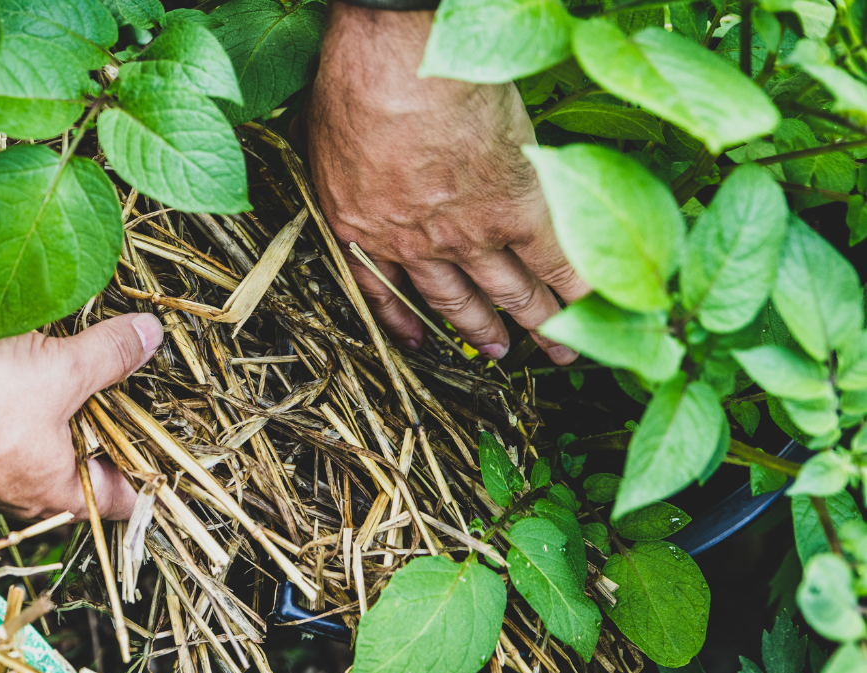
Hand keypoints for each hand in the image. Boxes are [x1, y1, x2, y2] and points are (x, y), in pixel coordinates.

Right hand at [0, 313, 162, 520]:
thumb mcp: (59, 372)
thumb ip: (109, 356)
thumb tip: (150, 338)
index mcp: (57, 492)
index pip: (122, 498)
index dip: (149, 468)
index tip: (167, 432)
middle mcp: (25, 486)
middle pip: (86, 455)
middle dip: (107, 413)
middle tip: (131, 371)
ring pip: (45, 427)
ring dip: (62, 390)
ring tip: (85, 348)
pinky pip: (9, 408)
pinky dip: (24, 380)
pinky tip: (33, 345)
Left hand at [308, 5, 587, 363]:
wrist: (400, 71)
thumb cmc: (353, 89)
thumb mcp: (323, 142)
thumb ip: (347, 172)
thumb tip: (357, 168)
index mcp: (364, 229)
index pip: (386, 289)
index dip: (408, 320)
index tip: (424, 340)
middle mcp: (418, 245)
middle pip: (455, 299)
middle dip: (482, 330)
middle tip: (504, 354)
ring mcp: (471, 233)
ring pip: (509, 290)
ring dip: (537, 320)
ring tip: (558, 346)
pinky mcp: (519, 209)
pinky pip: (555, 261)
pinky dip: (578, 288)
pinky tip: (597, 307)